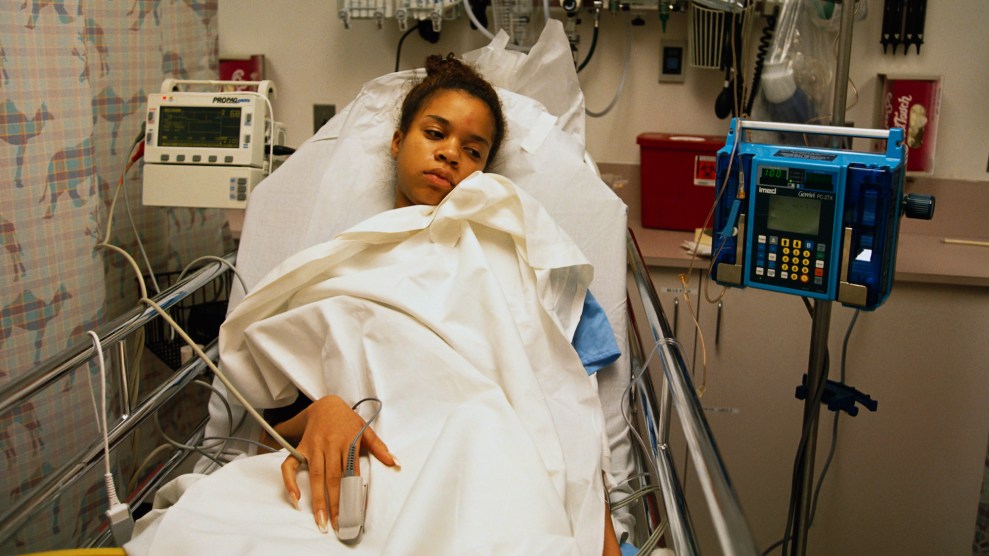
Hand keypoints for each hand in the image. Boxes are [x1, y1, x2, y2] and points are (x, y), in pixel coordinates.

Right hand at [275, 395, 398, 532]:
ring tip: (320, 519)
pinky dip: (290, 482)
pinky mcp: (301, 448)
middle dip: (335, 502)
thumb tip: (395, 462)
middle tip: (337, 523)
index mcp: (348, 441)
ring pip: (315, 475)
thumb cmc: (348, 420)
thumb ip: (378, 447)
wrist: (326, 404)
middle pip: (332, 478)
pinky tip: (295, 498)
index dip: (353, 492)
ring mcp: (313, 447)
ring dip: (317, 499)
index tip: (355, 511)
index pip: (351, 471)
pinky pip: (290, 466)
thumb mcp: (365, 429)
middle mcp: (329, 445)